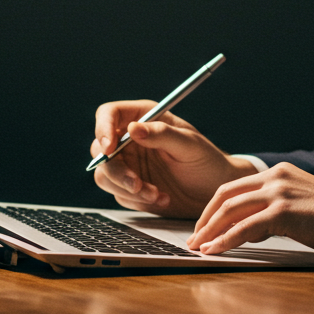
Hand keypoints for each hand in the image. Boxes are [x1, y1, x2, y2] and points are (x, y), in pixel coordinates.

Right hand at [91, 100, 256, 218]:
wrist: (214, 191)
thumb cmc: (207, 161)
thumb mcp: (189, 145)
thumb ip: (161, 135)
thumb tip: (133, 129)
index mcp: (144, 117)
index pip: (109, 114)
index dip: (102, 128)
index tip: (109, 149)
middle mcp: (130, 139)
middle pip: (99, 149)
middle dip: (116, 170)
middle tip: (138, 185)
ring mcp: (128, 164)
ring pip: (105, 175)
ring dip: (127, 188)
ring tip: (157, 193)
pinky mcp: (129, 186)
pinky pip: (119, 194)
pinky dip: (138, 200)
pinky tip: (162, 198)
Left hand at [186, 162, 313, 257]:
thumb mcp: (300, 203)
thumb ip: (274, 209)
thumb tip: (248, 228)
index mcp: (279, 173)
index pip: (235, 187)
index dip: (214, 207)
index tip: (204, 225)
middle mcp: (275, 177)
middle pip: (225, 195)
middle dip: (205, 218)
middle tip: (194, 238)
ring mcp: (278, 193)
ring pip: (230, 210)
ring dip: (209, 230)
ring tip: (198, 247)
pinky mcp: (282, 212)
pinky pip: (244, 228)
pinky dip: (224, 240)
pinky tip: (214, 251)